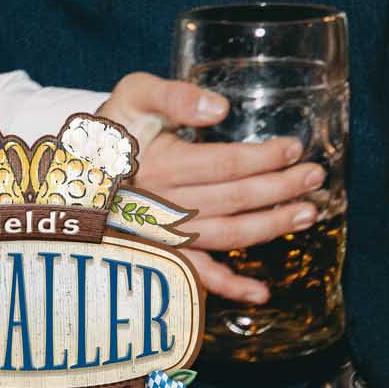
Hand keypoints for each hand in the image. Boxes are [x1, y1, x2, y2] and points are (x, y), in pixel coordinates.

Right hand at [97, 73, 323, 304]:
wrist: (73, 167)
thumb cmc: (113, 126)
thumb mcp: (134, 95)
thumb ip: (174, 95)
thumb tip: (219, 107)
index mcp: (156, 166)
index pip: (223, 164)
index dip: (263, 158)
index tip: (294, 149)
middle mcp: (159, 205)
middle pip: (232, 200)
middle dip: (279, 189)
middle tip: (315, 177)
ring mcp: (160, 235)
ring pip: (224, 236)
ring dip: (270, 228)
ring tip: (309, 214)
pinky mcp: (158, 253)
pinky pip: (194, 276)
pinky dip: (228, 287)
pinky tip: (261, 293)